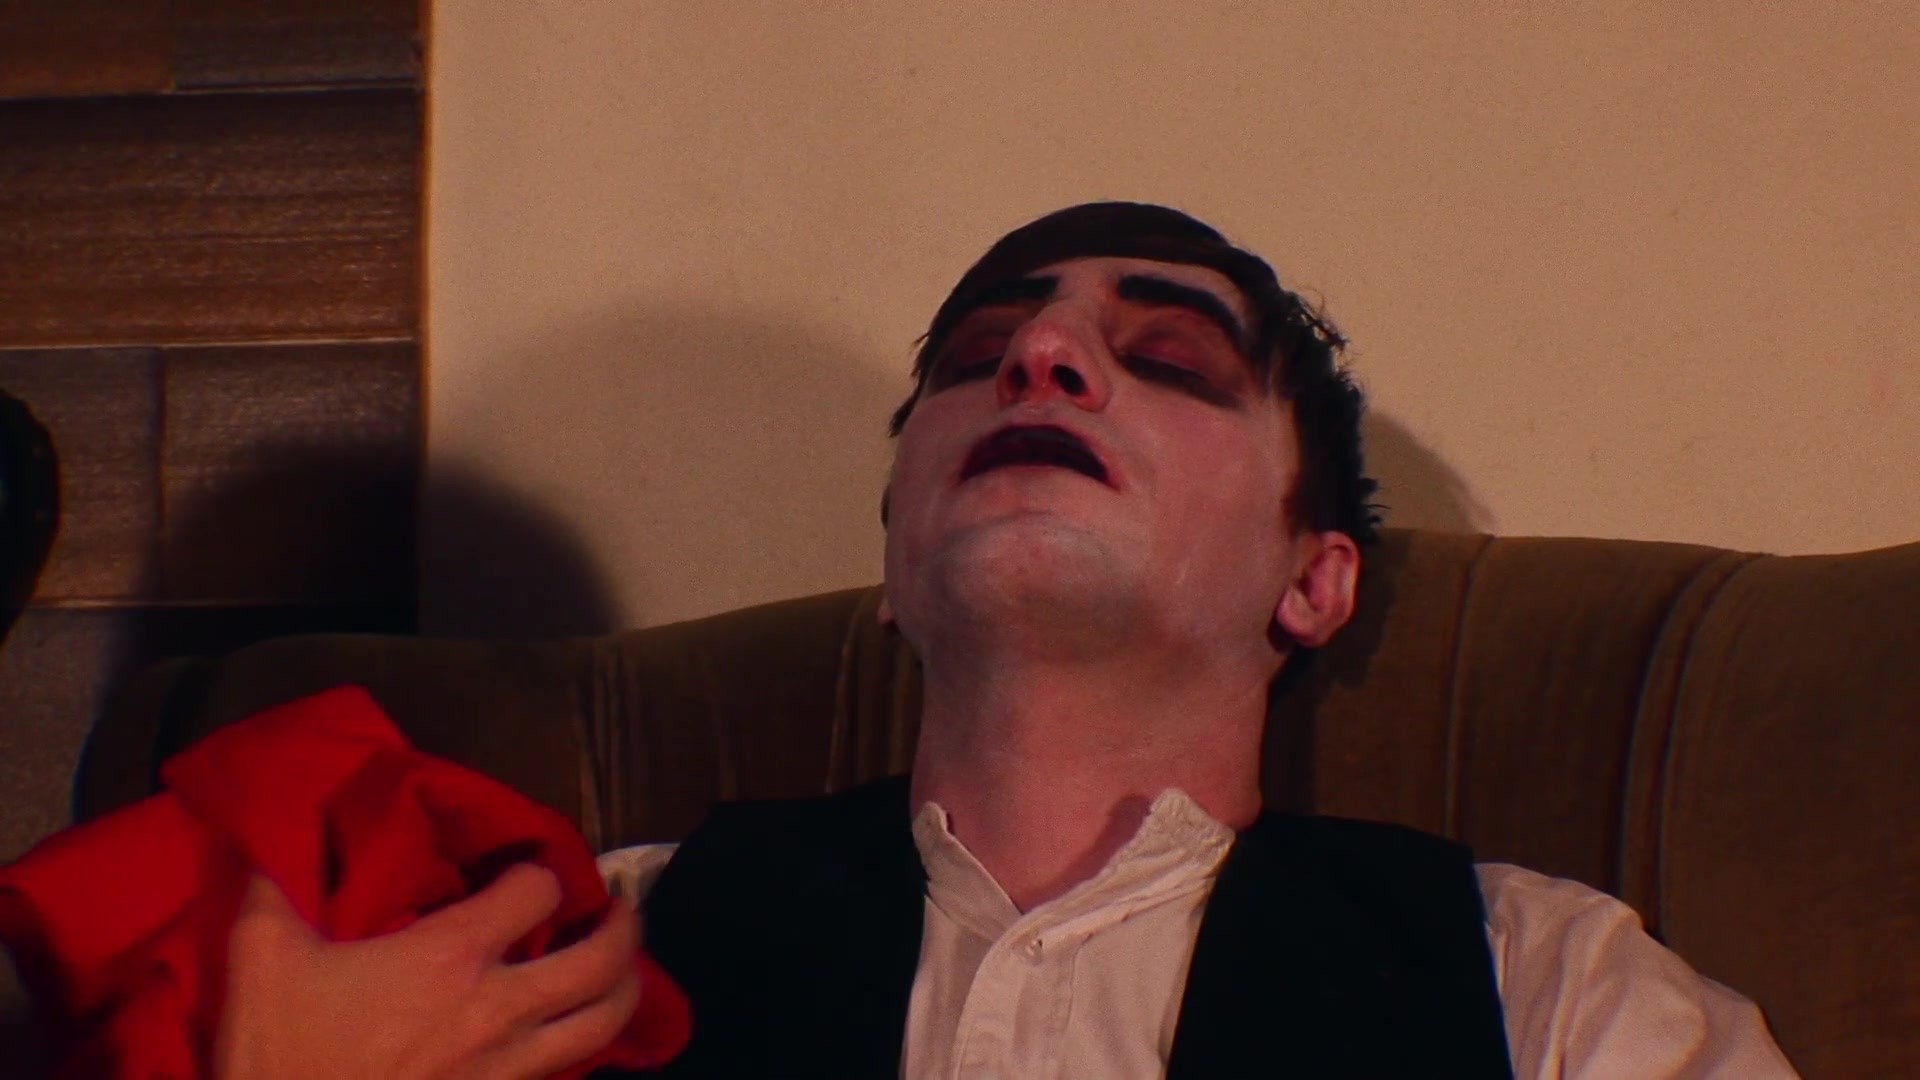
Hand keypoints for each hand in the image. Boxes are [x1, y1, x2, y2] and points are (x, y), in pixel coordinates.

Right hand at [215, 864, 640, 1079]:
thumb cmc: (282, 1055)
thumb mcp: (262, 960)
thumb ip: (272, 896)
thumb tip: (267, 856)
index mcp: (452, 955)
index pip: (537, 889)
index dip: (539, 871)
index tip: (531, 871)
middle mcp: (500, 1007)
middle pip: (601, 959)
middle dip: (623, 925)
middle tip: (619, 908)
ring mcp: (510, 1066)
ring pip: (604, 1023)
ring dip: (625, 987)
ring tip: (622, 967)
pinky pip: (570, 1074)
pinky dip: (587, 1049)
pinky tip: (573, 1037)